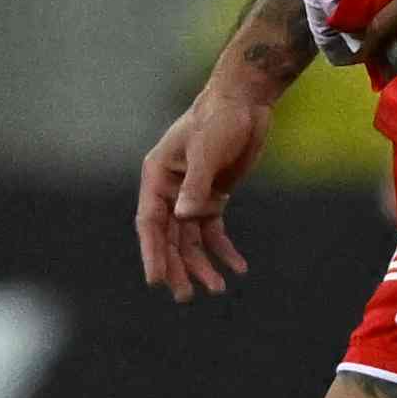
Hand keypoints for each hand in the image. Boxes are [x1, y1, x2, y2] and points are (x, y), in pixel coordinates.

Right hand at [138, 59, 278, 299]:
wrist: (246, 101)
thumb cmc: (220, 119)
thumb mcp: (207, 149)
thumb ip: (196, 185)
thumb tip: (184, 217)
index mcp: (157, 175)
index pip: (150, 221)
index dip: (152, 252)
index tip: (156, 280)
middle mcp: (169, 189)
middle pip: (169, 237)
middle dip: (177, 267)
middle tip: (185, 296)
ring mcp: (190, 195)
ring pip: (190, 239)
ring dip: (202, 264)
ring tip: (217, 289)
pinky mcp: (213, 196)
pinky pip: (213, 230)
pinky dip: (224, 250)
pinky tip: (238, 267)